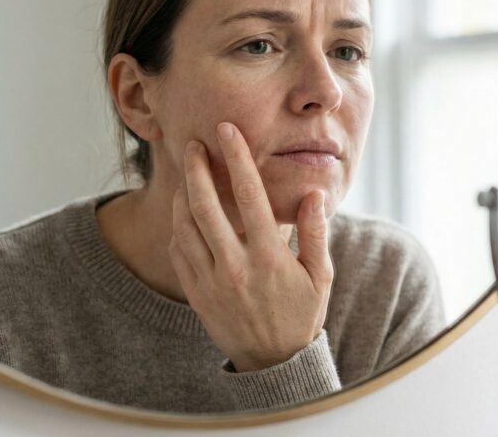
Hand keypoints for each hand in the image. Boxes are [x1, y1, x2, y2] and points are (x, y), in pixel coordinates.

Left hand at [167, 122, 333, 371]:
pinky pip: (178, 252)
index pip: (249, 196)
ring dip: (182, 194)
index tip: (227, 130)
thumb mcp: (319, 276)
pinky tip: (184, 210)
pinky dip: (178, 226)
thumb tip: (314, 193)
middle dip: (196, 169)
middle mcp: (235, 267)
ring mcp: (211, 282)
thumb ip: (315, 232)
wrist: (274, 365)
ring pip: (185, 227)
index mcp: (269, 258)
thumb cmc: (301, 315)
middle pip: (205, 206)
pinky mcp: (196, 294)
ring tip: (185, 172)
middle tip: (192, 143)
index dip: (237, 158)